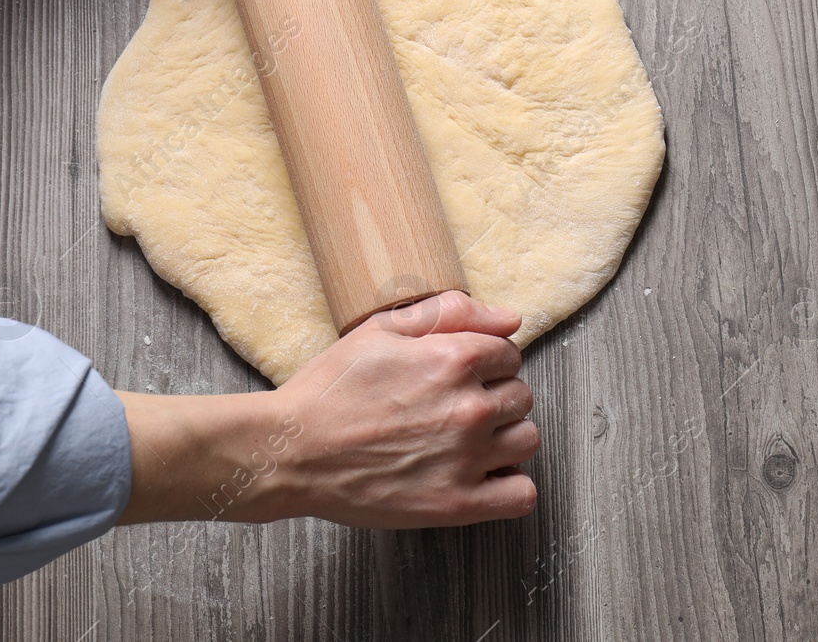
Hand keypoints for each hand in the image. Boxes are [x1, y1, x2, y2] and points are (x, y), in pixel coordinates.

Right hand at [115, 292, 538, 528]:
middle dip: (493, 397)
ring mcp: (466, 459)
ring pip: (526, 440)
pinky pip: (521, 494)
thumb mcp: (382, 330)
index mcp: (455, 359)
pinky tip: (480, 477)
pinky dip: (509, 486)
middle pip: (520, 396)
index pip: (508, 353)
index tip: (458, 376)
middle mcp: (469, 408)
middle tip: (452, 408)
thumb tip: (510, 319)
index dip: (484, 362)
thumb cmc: (331, 390)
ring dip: (503, 438)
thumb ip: (450, 313)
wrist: (291, 453)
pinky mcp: (457, 504)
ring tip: (465, 441)